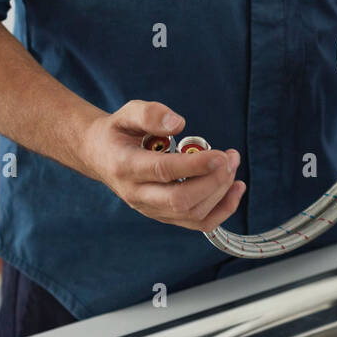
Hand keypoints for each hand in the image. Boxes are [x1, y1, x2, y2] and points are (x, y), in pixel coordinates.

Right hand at [80, 100, 244, 229]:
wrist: (101, 156)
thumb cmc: (118, 133)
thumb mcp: (127, 113)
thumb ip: (150, 113)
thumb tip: (178, 123)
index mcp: (126, 166)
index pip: (164, 171)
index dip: (196, 166)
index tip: (221, 154)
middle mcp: (137, 194)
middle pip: (179, 200)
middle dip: (213, 181)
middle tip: (230, 158)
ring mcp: (150, 209)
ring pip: (190, 214)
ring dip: (220, 192)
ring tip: (232, 165)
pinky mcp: (164, 215)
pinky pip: (196, 223)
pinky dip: (221, 210)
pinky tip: (235, 189)